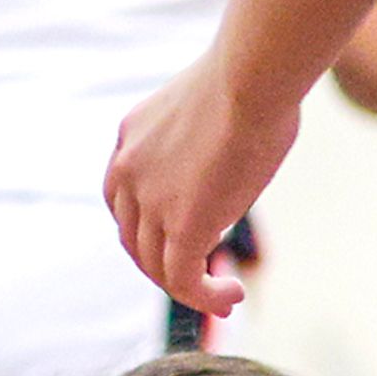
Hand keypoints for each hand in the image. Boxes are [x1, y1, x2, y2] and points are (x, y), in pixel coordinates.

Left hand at [106, 52, 300, 316]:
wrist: (252, 76)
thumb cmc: (253, 78)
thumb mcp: (209, 105)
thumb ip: (203, 138)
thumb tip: (233, 149)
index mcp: (130, 136)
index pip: (123, 199)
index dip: (149, 228)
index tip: (183, 240)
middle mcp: (128, 171)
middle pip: (133, 239)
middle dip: (163, 265)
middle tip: (202, 277)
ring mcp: (150, 202)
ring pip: (155, 266)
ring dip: (190, 289)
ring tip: (225, 296)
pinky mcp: (180, 227)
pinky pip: (182, 281)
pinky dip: (204, 298)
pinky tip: (231, 297)